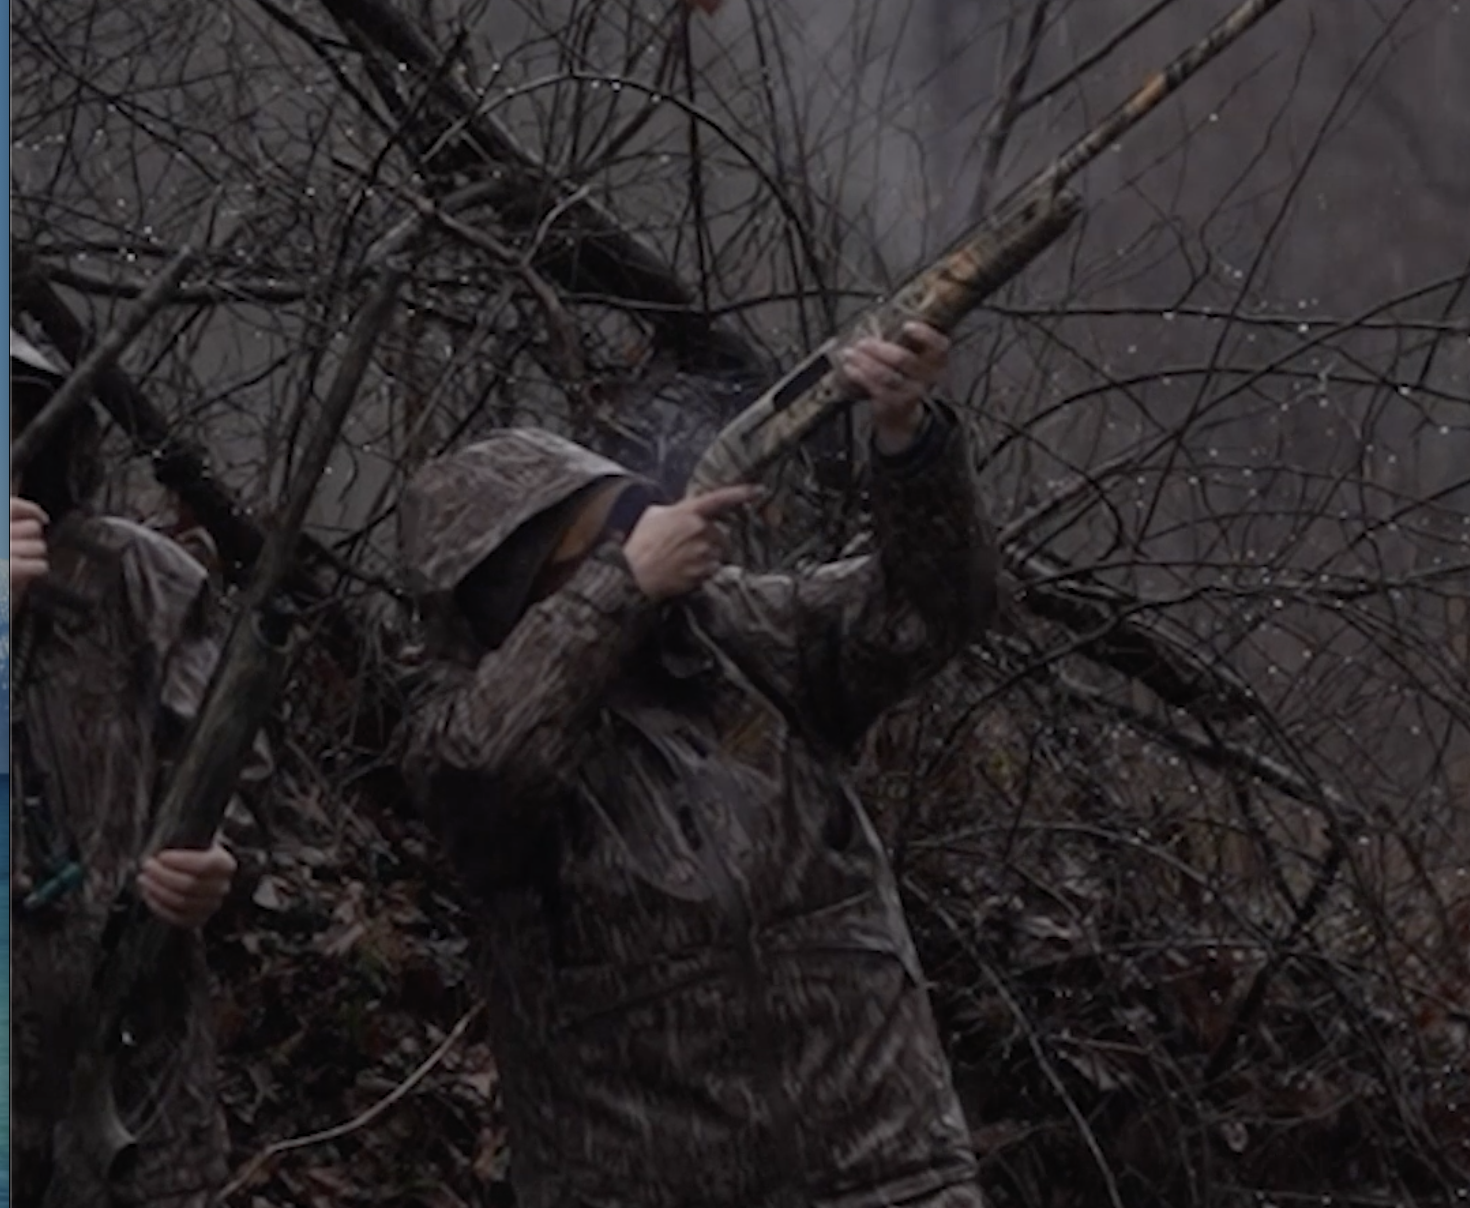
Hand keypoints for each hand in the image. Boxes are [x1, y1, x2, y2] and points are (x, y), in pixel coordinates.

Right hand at [11, 496, 50, 604]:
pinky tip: (32, 571)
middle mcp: (1, 536)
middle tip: (27, 549)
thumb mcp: (2, 547)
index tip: (41, 517)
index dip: (31, 510)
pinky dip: (38, 570)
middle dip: (33, 539)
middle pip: (32, 528)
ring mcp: (5, 550)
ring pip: (39, 546)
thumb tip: (32, 520)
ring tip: (25, 562)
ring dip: (35, 556)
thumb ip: (9, 530)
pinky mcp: (12, 569)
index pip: (13, 506)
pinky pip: (40, 565)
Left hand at [138, 843, 237, 928]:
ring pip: (182, 903)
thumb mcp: (192, 840)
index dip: (182, 861)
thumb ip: (182, 839)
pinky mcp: (197, 919)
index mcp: (225, 864)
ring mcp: (210, 905)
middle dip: (163, 876)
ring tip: (144, 879)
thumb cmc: (190, 852)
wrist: (196, 869)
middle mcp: (222, 887)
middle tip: (147, 865)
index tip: (161, 855)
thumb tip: (160, 842)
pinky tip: (148, 893)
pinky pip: (176, 918)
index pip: (207, 865)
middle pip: (191, 885)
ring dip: (158, 890)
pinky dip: (159, 906)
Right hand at [624, 484, 763, 600]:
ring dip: (706, 556)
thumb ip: (676, 511)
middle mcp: (700, 529)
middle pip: (720, 533)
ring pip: (717, 553)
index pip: (720, 499)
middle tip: (687, 548)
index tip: (760, 491)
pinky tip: (684, 572)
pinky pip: (712, 569)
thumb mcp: (654, 516)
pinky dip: (702, 571)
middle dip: (709, 540)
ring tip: (682, 561)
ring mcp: (704, 552)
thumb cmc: (639, 544)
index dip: (741, 493)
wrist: (634, 573)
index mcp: (688, 512)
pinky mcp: (704, 571)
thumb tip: (687, 513)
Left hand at [839, 321, 950, 452]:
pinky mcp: (893, 404)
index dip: (925, 335)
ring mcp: (911, 393)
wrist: (903, 414)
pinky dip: (860, 376)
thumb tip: (876, 321)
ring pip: (886, 375)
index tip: (906, 325)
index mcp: (936, 361)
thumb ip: (904, 343)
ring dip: (864, 362)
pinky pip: (875, 387)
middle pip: (903, 359)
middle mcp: (928, 378)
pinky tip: (849, 367)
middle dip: (879, 349)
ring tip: (849, 353)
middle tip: (862, 342)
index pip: (939, 346)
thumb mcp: (914, 361)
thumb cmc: (906, 377)